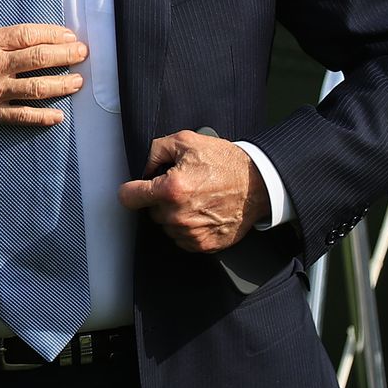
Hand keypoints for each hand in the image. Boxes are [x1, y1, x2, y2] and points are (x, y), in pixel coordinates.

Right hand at [0, 20, 85, 138]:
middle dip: (66, 55)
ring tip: (78, 81)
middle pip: (39, 58)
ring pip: (38, 88)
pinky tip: (58, 116)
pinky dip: (42, 117)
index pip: (28, 34)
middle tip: (82, 53)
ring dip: (62, 84)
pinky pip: (22, 117)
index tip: (67, 34)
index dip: (53, 34)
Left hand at [116, 130, 269, 252]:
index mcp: (171, 190)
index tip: (135, 189)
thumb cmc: (225, 162)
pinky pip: (182, 239)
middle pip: (150, 211)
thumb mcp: (186, 141)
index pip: (129, 197)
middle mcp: (178, 216)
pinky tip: (201, 213)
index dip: (130, 190)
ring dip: (173, 215)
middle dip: (159, 199)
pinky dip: (187, 228)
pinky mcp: (204, 245)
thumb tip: (143, 169)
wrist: (259, 183)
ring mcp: (191, 233)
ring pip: (166, 226)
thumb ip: (155, 151)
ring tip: (195, 199)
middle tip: (182, 187)